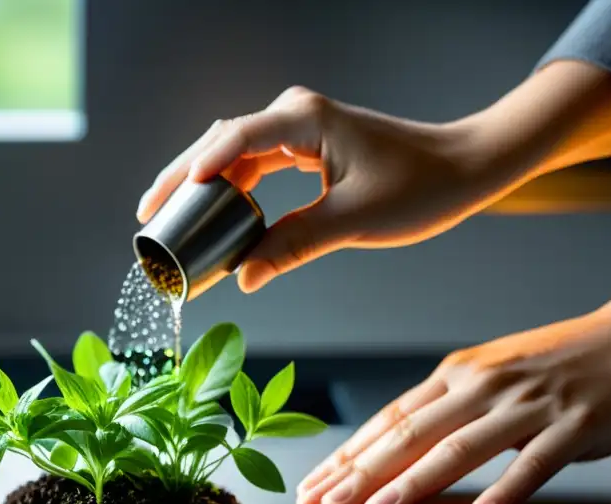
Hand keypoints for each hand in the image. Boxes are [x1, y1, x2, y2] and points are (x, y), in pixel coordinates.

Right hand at [137, 86, 488, 292]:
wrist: (463, 169)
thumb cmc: (420, 187)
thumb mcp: (351, 221)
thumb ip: (292, 247)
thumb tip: (244, 280)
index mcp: (305, 120)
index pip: (234, 140)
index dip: (195, 172)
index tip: (164, 202)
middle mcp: (296, 116)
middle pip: (220, 142)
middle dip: (181, 178)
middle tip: (147, 215)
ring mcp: (299, 129)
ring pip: (232, 153)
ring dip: (201, 184)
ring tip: (168, 217)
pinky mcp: (305, 147)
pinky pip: (253, 164)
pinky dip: (230, 188)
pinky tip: (212, 212)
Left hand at [297, 299, 610, 503]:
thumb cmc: (554, 364)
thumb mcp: (487, 377)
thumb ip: (443, 410)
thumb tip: (392, 449)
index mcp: (455, 376)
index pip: (387, 420)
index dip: (346, 455)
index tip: (312, 484)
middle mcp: (481, 387)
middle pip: (407, 436)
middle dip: (358, 475)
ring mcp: (526, 406)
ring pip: (457, 448)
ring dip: (412, 483)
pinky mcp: (572, 426)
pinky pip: (535, 462)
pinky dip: (507, 489)